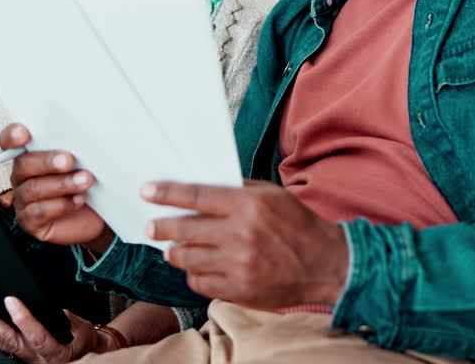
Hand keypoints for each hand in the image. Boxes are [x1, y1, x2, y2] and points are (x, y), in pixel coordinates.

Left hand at [0, 297, 117, 363]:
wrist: (82, 355)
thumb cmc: (81, 340)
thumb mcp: (81, 328)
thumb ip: (67, 319)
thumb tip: (53, 308)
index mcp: (55, 352)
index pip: (37, 336)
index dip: (23, 319)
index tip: (10, 300)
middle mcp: (37, 360)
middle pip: (10, 343)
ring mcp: (25, 362)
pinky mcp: (17, 361)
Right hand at [2, 124, 109, 248]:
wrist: (96, 216)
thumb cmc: (89, 183)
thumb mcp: (86, 161)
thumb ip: (76, 148)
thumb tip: (83, 136)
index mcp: (31, 153)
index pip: (11, 140)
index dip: (13, 135)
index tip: (24, 133)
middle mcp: (23, 175)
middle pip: (24, 164)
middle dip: (47, 161)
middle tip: (69, 160)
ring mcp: (24, 199)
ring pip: (33, 188)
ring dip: (62, 183)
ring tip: (85, 181)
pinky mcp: (30, 221)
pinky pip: (38, 212)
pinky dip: (61, 205)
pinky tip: (78, 200)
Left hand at [144, 180, 348, 309]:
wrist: (326, 264)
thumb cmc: (298, 225)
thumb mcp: (272, 194)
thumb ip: (238, 189)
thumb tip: (201, 186)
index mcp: (249, 205)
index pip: (196, 196)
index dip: (167, 193)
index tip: (147, 191)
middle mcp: (240, 234)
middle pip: (185, 229)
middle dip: (161, 226)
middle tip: (150, 226)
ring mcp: (238, 264)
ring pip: (188, 258)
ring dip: (174, 252)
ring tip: (172, 248)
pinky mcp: (239, 289)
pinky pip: (201, 282)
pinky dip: (194, 274)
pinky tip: (196, 268)